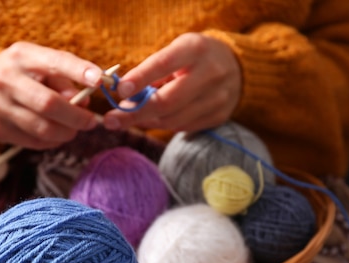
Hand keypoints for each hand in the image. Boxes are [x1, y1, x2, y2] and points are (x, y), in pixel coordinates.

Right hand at [0, 42, 102, 149]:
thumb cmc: (20, 72)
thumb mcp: (39, 63)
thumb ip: (64, 79)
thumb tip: (83, 103)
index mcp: (22, 57)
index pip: (55, 62)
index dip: (79, 71)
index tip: (100, 81)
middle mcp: (6, 79)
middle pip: (49, 104)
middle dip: (76, 117)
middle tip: (90, 122)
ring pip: (42, 128)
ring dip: (66, 133)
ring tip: (73, 130)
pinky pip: (32, 141)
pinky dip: (51, 141)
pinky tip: (55, 135)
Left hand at [102, 33, 241, 132]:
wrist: (237, 68)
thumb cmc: (195, 58)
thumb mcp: (177, 51)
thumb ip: (153, 71)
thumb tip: (124, 97)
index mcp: (196, 49)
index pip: (164, 64)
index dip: (141, 78)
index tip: (120, 91)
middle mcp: (210, 74)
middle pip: (167, 101)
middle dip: (135, 113)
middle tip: (110, 120)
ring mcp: (218, 98)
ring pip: (173, 120)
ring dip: (146, 121)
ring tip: (129, 117)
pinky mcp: (219, 116)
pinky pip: (182, 127)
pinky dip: (163, 124)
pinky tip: (151, 119)